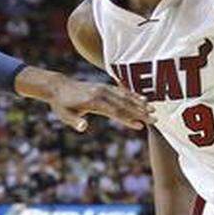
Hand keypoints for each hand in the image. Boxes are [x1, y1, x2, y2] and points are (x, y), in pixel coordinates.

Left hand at [15, 67, 153, 131]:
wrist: (58, 87)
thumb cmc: (61, 104)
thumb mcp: (65, 115)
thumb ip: (75, 121)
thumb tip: (84, 127)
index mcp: (94, 102)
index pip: (115, 112)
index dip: (128, 119)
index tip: (140, 126)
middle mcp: (101, 93)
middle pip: (124, 104)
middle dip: (140, 112)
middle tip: (155, 120)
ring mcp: (104, 88)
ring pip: (125, 96)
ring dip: (140, 103)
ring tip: (153, 110)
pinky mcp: (104, 86)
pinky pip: (121, 91)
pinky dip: (133, 95)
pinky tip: (143, 99)